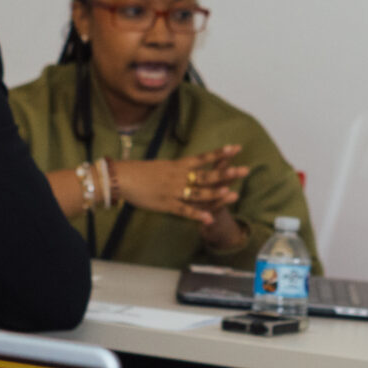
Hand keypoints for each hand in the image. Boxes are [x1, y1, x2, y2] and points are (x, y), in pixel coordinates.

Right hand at [111, 145, 246, 223]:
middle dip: (227, 173)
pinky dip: (196, 214)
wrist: (122, 178)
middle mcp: (179, 177)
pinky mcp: (166, 204)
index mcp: (178, 165)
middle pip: (206, 175)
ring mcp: (174, 191)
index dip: (221, 154)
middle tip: (245, 170)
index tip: (237, 148)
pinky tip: (208, 218)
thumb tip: (187, 168)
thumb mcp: (162, 166)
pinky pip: (184, 210)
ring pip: (198, 192)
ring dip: (215, 193)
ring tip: (232, 193)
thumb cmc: (140, 171)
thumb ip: (176, 169)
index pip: (204, 158)